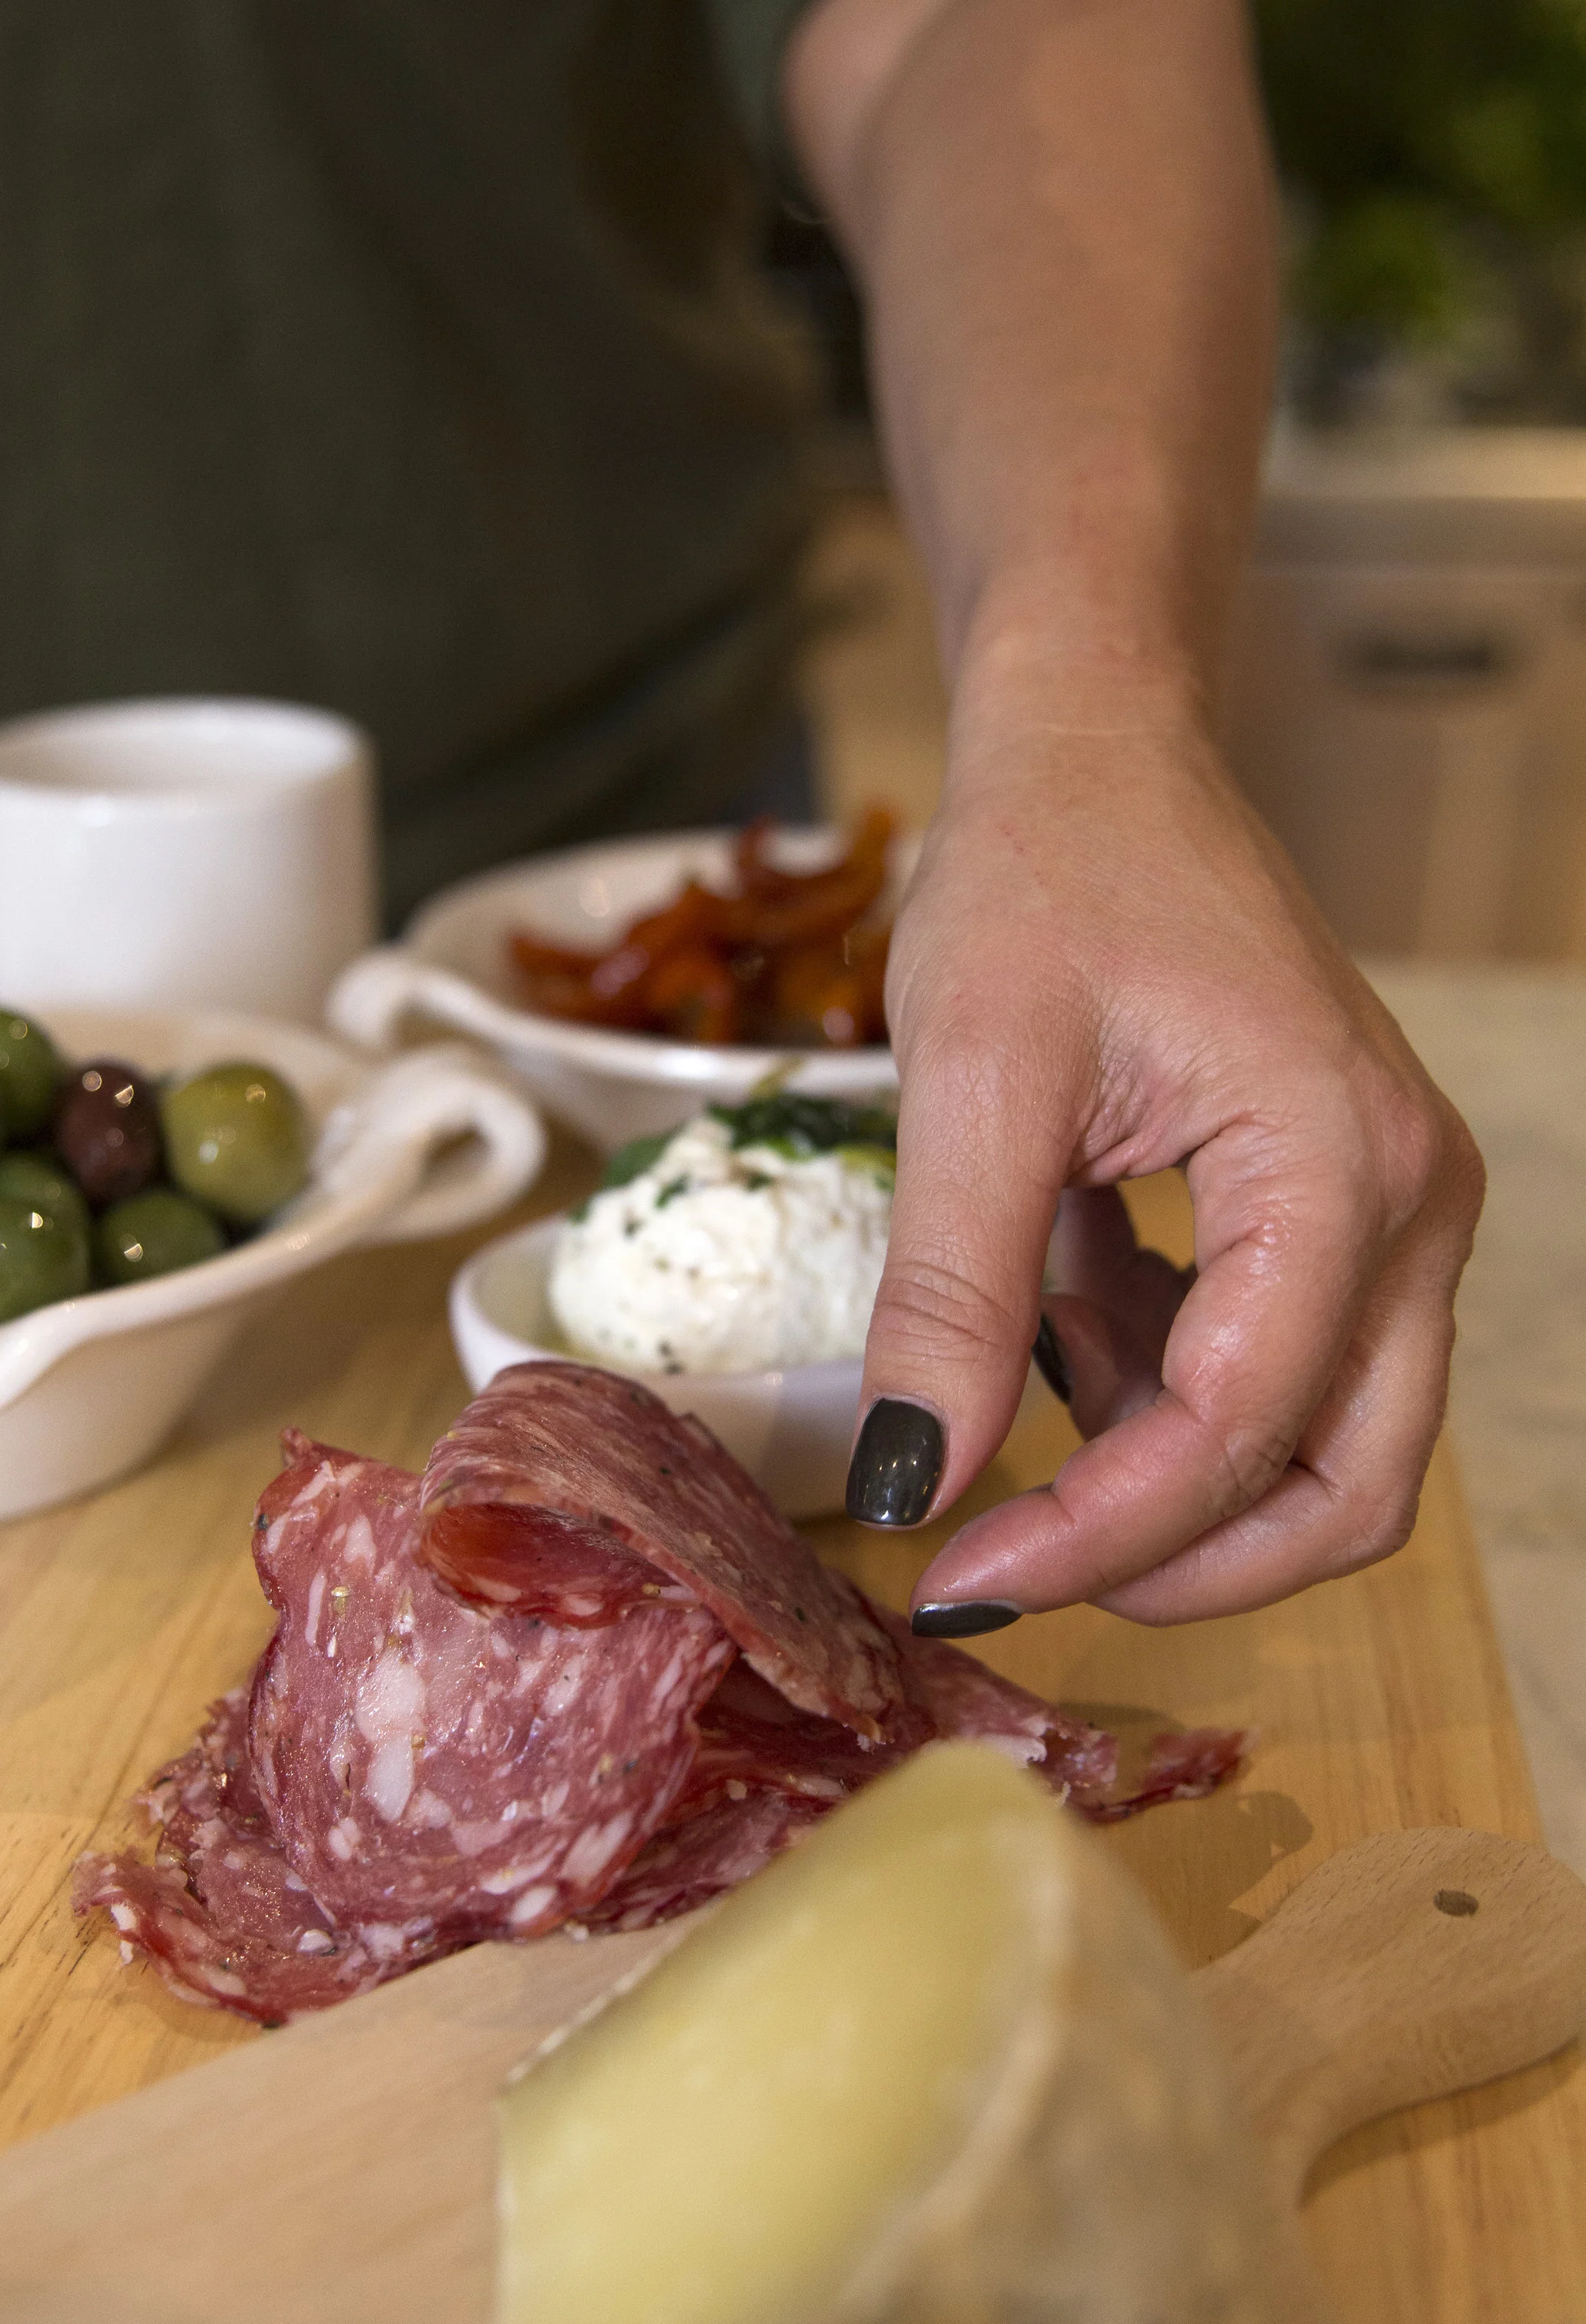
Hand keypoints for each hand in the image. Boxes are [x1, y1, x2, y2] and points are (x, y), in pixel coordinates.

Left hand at [845, 686, 1483, 1625]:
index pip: (1242, 1430)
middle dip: (1180, 1558)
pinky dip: (1168, 1392)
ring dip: (1172, 1475)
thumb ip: (951, 1297)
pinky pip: (1285, 1368)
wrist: (1098, 751)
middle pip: (1344, 1486)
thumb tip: (911, 1488)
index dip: (1100, 1536)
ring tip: (1026, 1374)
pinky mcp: (1344, 1210)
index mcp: (1344, 1164)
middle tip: (1009, 1559)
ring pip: (1328, 1447)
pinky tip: (1066, 1311)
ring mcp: (1394, 1208)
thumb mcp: (970, 1079)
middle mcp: (1412, 1201)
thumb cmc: (1048, 871)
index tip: (959, 1572)